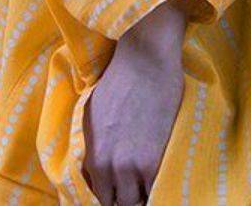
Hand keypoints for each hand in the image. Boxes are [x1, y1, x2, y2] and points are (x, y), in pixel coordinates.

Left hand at [81, 3, 185, 204]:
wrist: (146, 59)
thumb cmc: (121, 80)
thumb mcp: (93, 115)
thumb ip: (94, 147)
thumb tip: (96, 170)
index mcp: (91, 154)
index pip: (98, 196)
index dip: (110, 194)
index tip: (120, 190)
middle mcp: (106, 165)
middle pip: (116, 203)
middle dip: (125, 197)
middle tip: (135, 188)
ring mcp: (130, 167)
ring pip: (134, 203)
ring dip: (141, 194)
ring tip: (147, 182)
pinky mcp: (153, 163)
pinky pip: (154, 193)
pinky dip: (156, 189)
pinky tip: (159, 177)